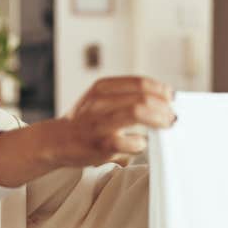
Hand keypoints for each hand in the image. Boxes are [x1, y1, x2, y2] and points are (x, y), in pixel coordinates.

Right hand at [49, 76, 175, 166]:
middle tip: (172, 116)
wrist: (55, 141)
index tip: (171, 97)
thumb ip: (125, 97)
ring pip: (138, 112)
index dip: (160, 89)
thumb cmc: (84, 123)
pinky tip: (140, 143)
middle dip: (164, 107)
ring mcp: (99, 122)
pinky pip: (130, 140)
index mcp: (101, 88)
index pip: (139, 82)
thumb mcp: (99, 100)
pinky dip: (140, 142)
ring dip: (159, 119)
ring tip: (166, 125)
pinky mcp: (101, 144)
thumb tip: (163, 100)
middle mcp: (99, 102)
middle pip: (143, 96)